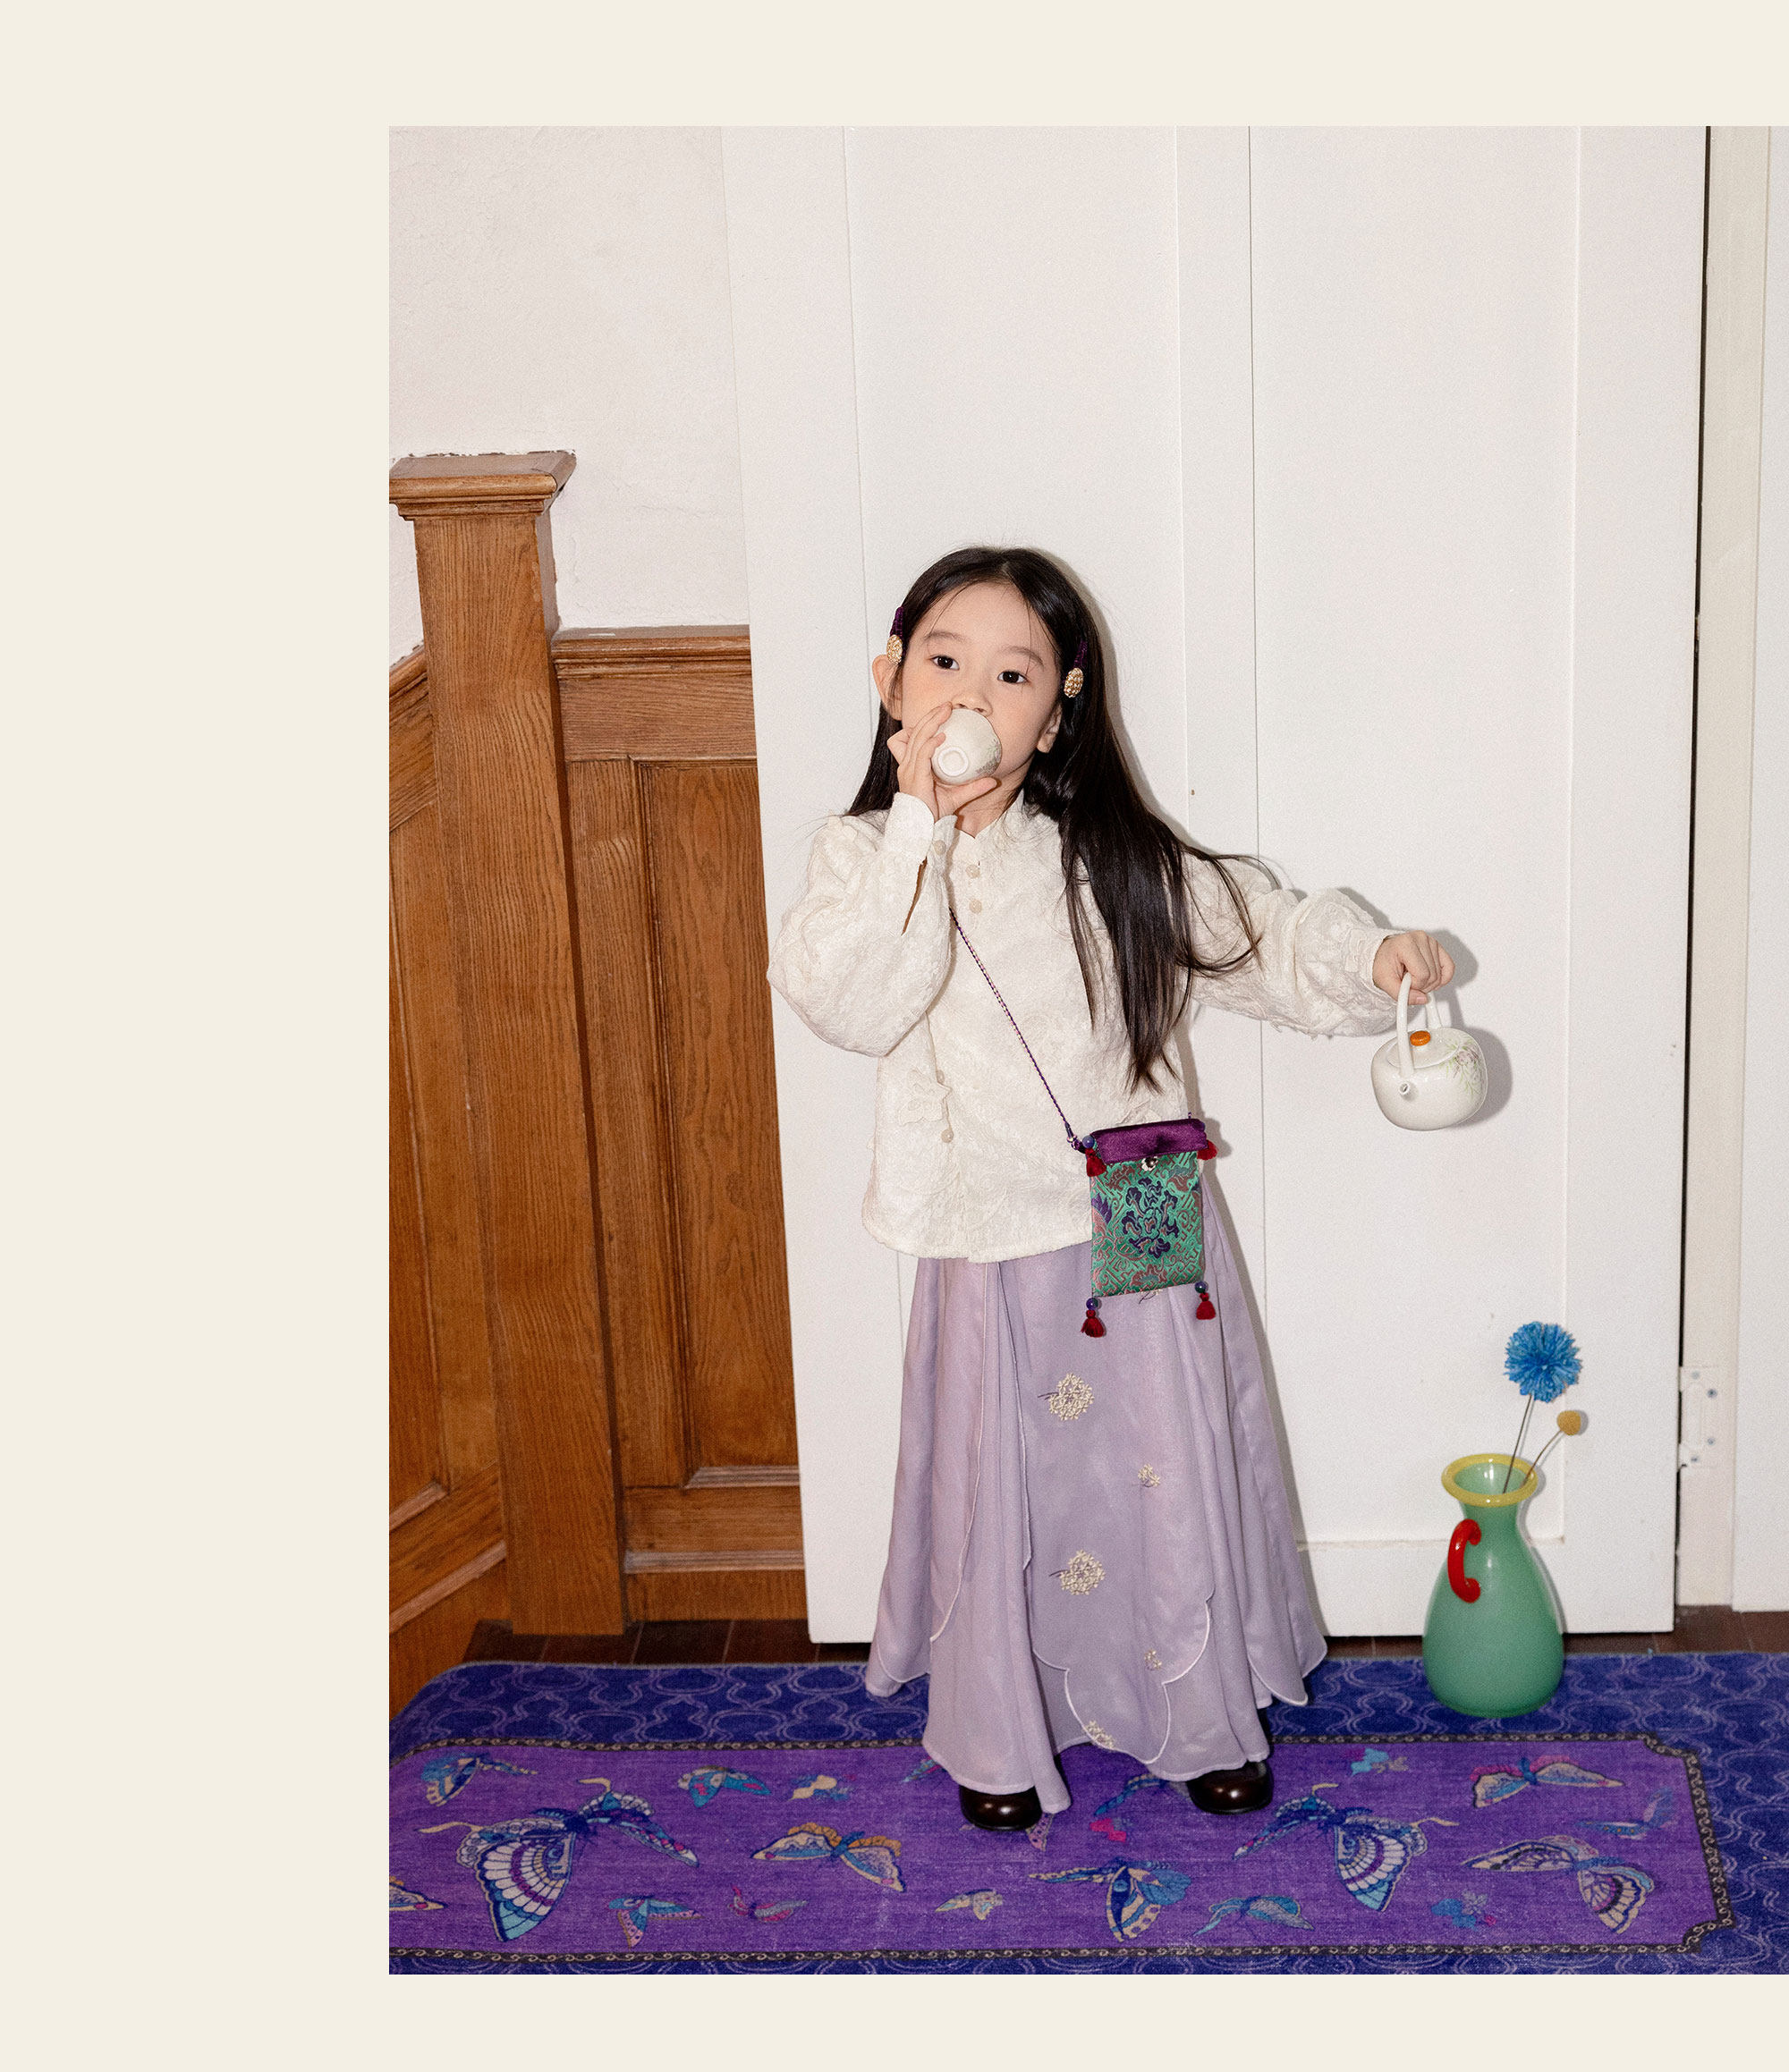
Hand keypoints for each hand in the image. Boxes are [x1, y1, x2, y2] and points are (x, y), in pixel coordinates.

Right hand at [886, 700, 999, 821]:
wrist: (919, 829)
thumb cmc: (930, 813)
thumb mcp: (956, 797)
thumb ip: (972, 788)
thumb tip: (992, 781)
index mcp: (913, 765)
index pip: (916, 736)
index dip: (927, 722)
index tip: (943, 713)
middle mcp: (908, 765)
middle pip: (916, 732)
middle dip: (932, 716)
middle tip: (947, 705)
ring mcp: (909, 770)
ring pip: (918, 738)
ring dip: (933, 722)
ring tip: (946, 711)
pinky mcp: (914, 776)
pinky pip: (922, 754)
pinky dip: (931, 743)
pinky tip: (941, 736)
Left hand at [1373, 930, 1454, 1004]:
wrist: (1383, 953)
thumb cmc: (1383, 963)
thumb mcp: (1383, 981)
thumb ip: (1400, 993)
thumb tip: (1422, 999)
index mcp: (1406, 944)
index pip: (1422, 974)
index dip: (1414, 985)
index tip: (1404, 983)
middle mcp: (1421, 939)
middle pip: (1433, 976)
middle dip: (1421, 986)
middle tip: (1408, 981)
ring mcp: (1432, 941)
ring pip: (1440, 975)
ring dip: (1428, 983)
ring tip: (1414, 976)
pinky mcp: (1438, 947)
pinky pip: (1450, 967)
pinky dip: (1442, 978)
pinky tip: (1429, 979)